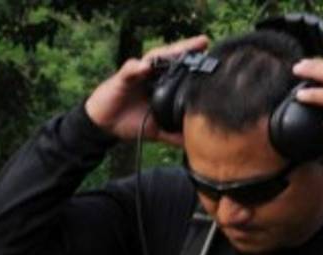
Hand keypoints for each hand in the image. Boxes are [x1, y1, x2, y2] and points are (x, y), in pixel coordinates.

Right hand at [84, 35, 208, 144]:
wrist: (106, 125)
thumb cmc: (133, 122)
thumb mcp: (159, 130)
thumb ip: (176, 135)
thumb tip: (197, 145)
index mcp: (162, 85)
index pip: (181, 71)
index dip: (196, 64)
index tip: (215, 61)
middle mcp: (151, 75)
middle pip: (170, 59)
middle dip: (186, 49)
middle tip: (203, 42)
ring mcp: (136, 74)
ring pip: (152, 59)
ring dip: (165, 53)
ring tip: (180, 49)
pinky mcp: (121, 79)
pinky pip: (128, 71)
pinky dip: (136, 68)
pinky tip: (144, 67)